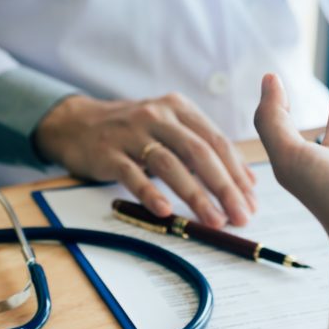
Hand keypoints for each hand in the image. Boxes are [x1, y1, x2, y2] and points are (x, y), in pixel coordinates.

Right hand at [34, 93, 256, 226]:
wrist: (76, 123)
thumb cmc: (133, 131)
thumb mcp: (169, 129)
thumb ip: (203, 149)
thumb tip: (244, 182)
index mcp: (180, 109)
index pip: (216, 142)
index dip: (237, 172)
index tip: (251, 201)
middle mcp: (159, 115)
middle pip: (199, 152)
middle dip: (224, 187)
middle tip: (240, 215)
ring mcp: (132, 132)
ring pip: (171, 164)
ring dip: (196, 195)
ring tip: (213, 220)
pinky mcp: (108, 151)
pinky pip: (133, 173)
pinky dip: (150, 192)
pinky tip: (165, 212)